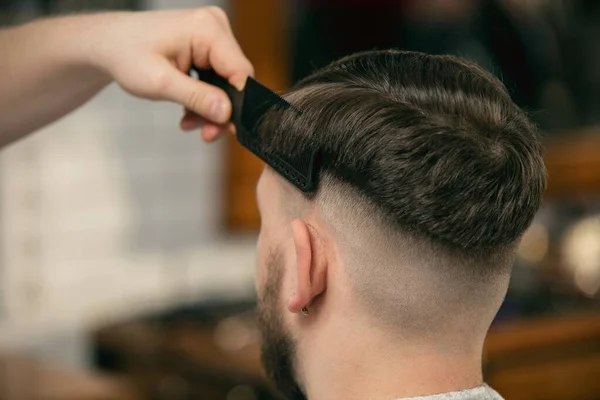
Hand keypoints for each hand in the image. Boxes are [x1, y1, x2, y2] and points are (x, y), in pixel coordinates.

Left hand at [90, 7, 253, 140]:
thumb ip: (197, 98)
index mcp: (207, 29)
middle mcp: (215, 27)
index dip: (238, 104)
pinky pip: (217, 79)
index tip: (223, 128)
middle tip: (205, 134)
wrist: (107, 44)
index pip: (241, 72)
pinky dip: (205, 99)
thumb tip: (227, 113)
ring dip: (210, 108)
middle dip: (220, 110)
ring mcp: (212, 36)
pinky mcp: (206, 47)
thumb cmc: (125, 54)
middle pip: (235, 80)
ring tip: (189, 122)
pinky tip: (188, 111)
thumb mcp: (160, 82)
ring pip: (227, 83)